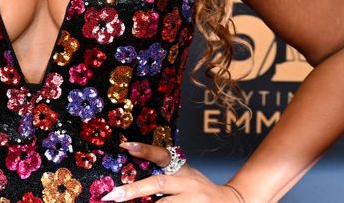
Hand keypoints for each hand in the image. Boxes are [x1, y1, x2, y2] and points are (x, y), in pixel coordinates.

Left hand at [99, 141, 242, 200]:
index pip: (162, 155)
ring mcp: (192, 201)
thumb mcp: (184, 174)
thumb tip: (131, 159)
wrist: (229, 202)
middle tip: (113, 195)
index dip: (145, 150)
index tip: (126, 146)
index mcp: (182, 170)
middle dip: (133, 190)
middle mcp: (188, 184)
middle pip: (158, 184)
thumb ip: (164, 169)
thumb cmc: (199, 188)